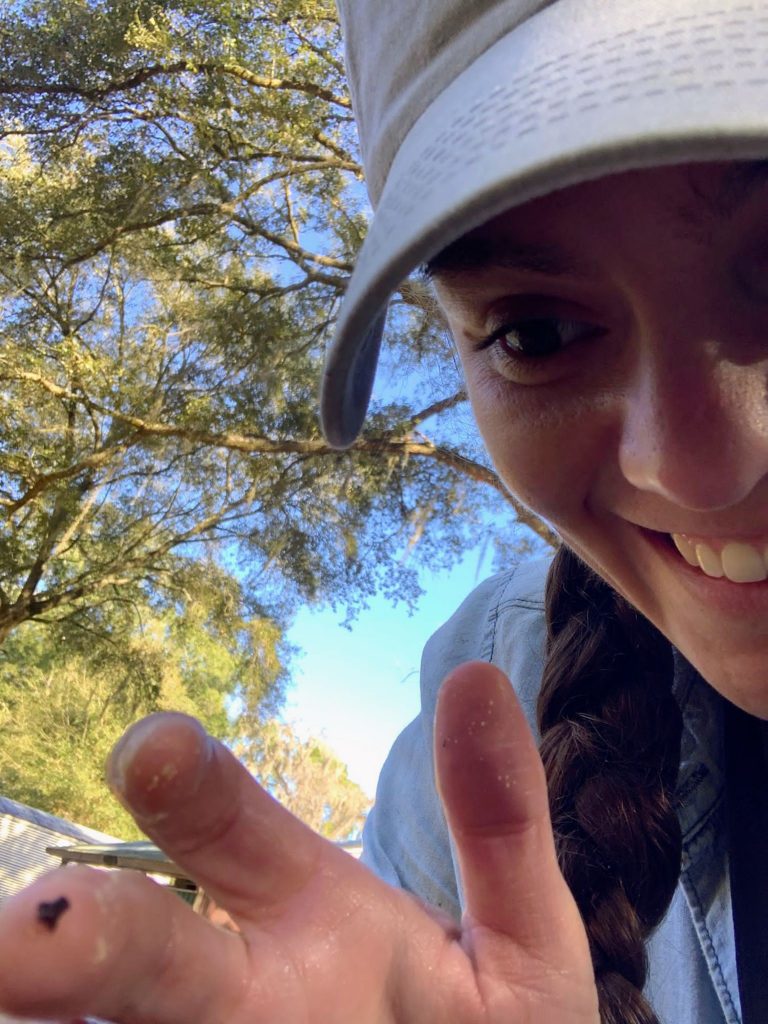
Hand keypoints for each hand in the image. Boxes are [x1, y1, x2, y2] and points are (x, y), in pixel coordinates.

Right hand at [0, 662, 598, 1022]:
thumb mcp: (521, 938)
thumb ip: (501, 822)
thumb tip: (478, 677)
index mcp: (310, 918)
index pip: (233, 834)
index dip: (191, 790)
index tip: (151, 746)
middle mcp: (241, 990)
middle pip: (140, 958)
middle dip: (68, 945)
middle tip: (10, 947)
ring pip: (125, 1023)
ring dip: (68, 1014)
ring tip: (16, 993)